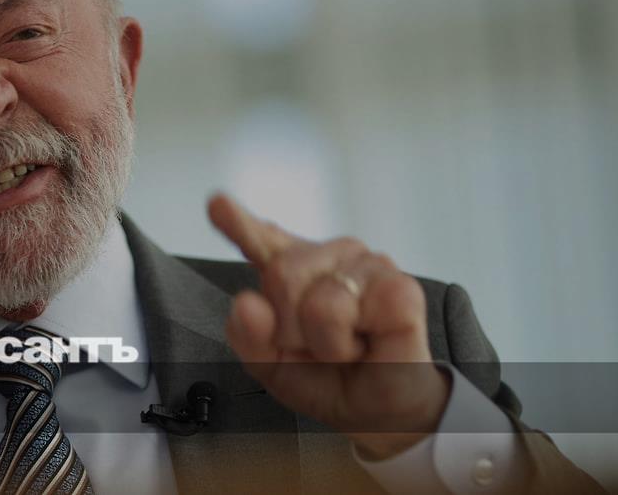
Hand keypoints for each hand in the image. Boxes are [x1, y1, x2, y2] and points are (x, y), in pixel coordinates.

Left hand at [208, 193, 449, 457]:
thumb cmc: (328, 378)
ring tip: (345, 348)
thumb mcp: (272, 364)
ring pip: (316, 301)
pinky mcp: (398, 286)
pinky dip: (346, 343)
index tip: (218, 204)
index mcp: (293, 268)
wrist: (377, 412)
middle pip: (281, 274)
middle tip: (315, 347)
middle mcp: (329, 256)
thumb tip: (246, 303)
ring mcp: (366, 265)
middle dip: (290, 329)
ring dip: (323, 343)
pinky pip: (347, 311)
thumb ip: (248, 335)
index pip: (260, 238)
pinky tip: (367, 343)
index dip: (239, 221)